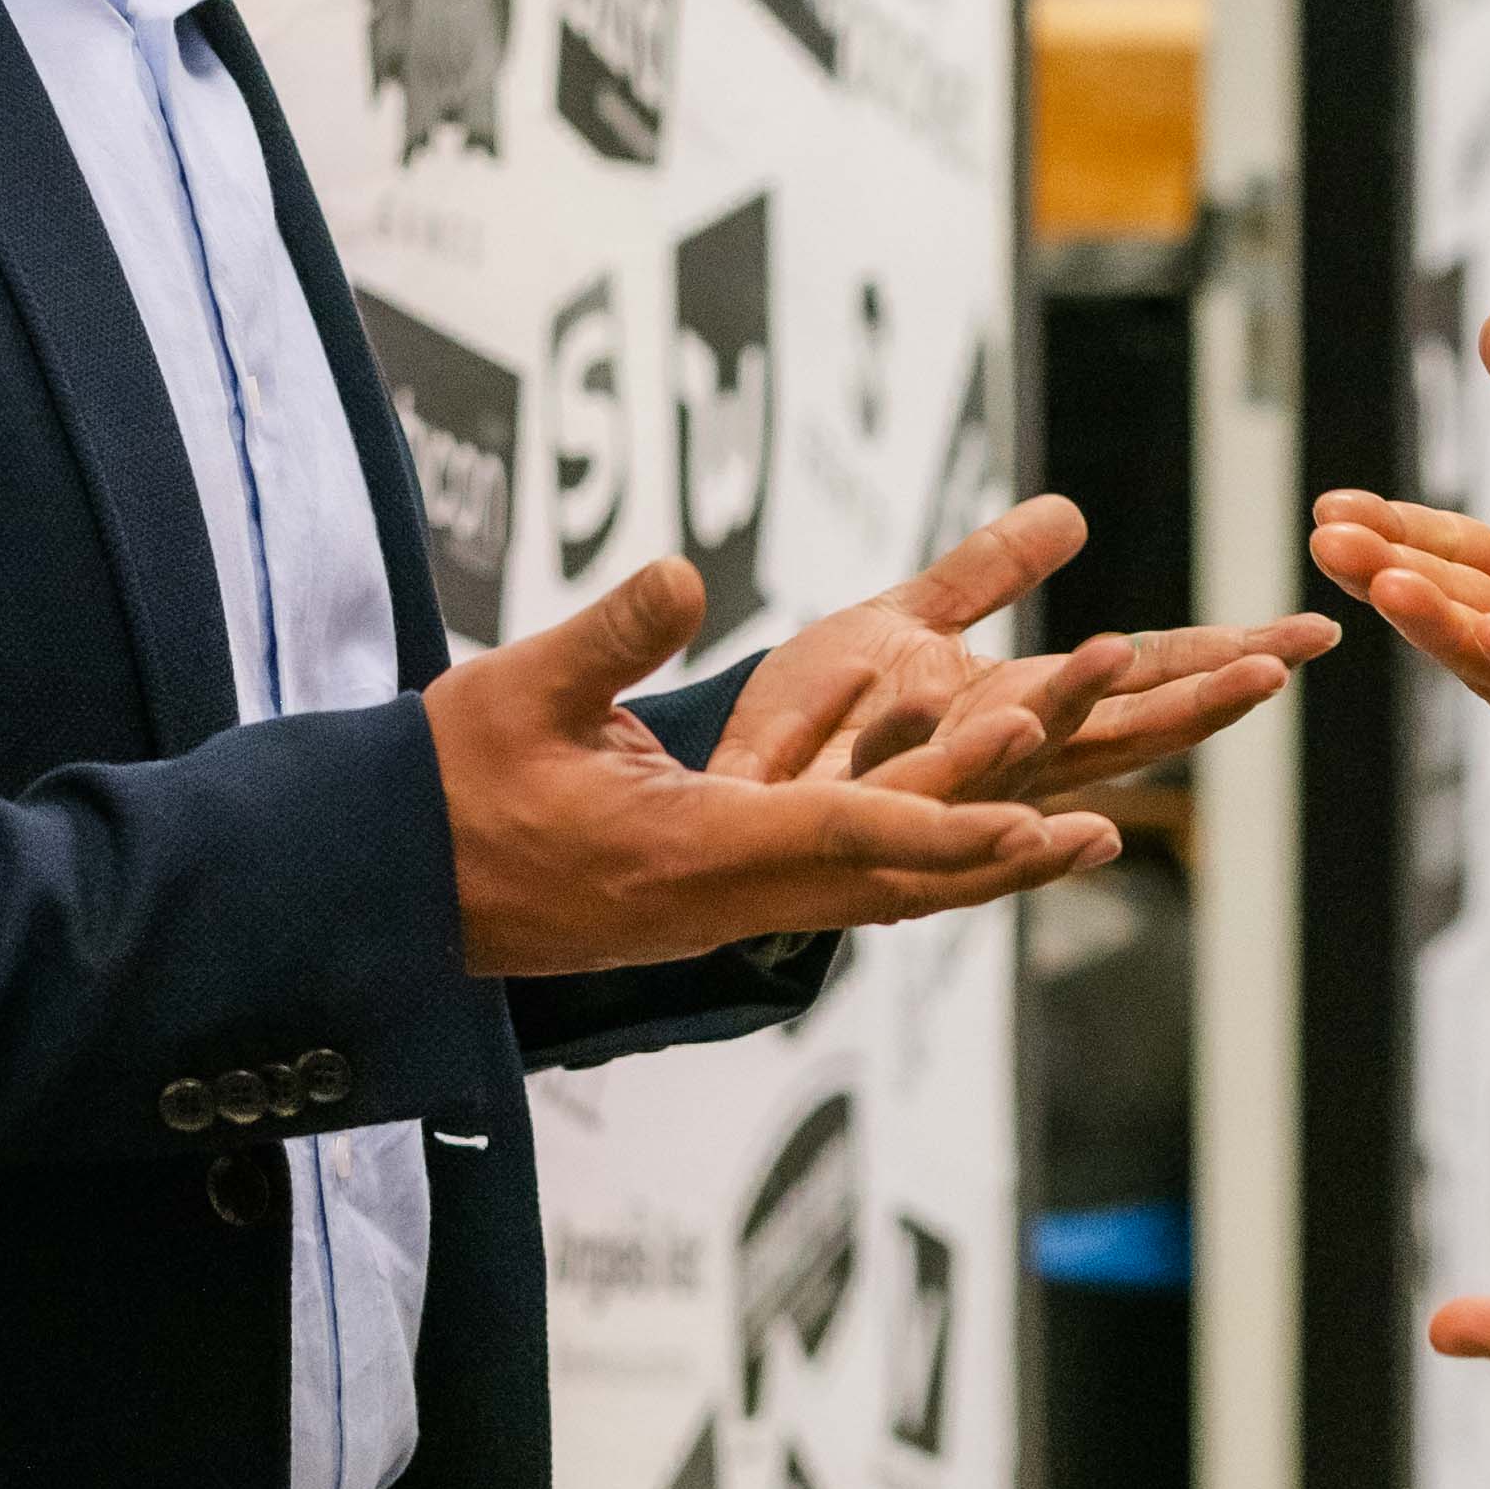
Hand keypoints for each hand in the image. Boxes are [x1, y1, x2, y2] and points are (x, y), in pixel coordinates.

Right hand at [425, 555, 1122, 976]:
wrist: (389, 886)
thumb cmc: (443, 785)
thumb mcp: (515, 692)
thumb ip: (606, 636)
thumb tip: (680, 571)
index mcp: (682, 852)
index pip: (836, 837)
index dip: (939, 819)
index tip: (1027, 808)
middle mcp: (721, 902)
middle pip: (887, 885)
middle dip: (993, 856)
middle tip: (1100, 829)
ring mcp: (719, 918)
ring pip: (877, 900)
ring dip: (976, 871)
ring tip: (1080, 838)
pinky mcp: (712, 910)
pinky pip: (840, 894)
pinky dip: (918, 869)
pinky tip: (972, 846)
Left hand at [710, 490, 1332, 836]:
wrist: (712, 794)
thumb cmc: (813, 723)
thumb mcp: (905, 619)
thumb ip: (987, 573)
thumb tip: (1072, 512)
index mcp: (1019, 714)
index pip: (1142, 681)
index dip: (1225, 658)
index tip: (1314, 630)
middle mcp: (997, 763)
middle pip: (1118, 728)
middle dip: (1196, 698)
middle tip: (1280, 664)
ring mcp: (939, 797)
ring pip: (1026, 759)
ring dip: (1081, 713)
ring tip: (1129, 654)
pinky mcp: (867, 824)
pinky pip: (927, 802)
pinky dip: (968, 773)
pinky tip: (1013, 731)